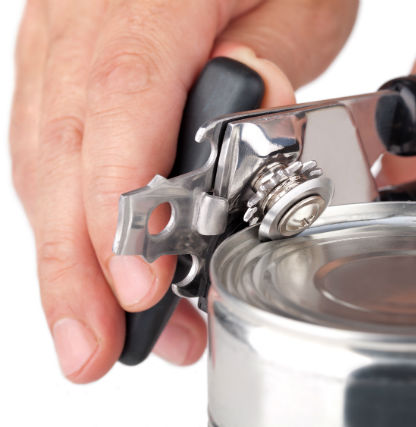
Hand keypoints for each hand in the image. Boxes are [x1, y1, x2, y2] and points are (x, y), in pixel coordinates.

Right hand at [10, 0, 357, 382]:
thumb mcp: (303, 0)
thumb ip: (274, 56)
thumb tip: (250, 116)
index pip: (120, 104)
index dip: (122, 206)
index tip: (139, 285)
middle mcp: (85, 14)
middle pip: (61, 152)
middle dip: (76, 264)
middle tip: (97, 346)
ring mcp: (63, 36)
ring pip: (45, 160)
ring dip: (75, 254)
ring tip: (113, 325)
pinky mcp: (64, 61)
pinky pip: (53, 145)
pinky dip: (75, 215)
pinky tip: (102, 263)